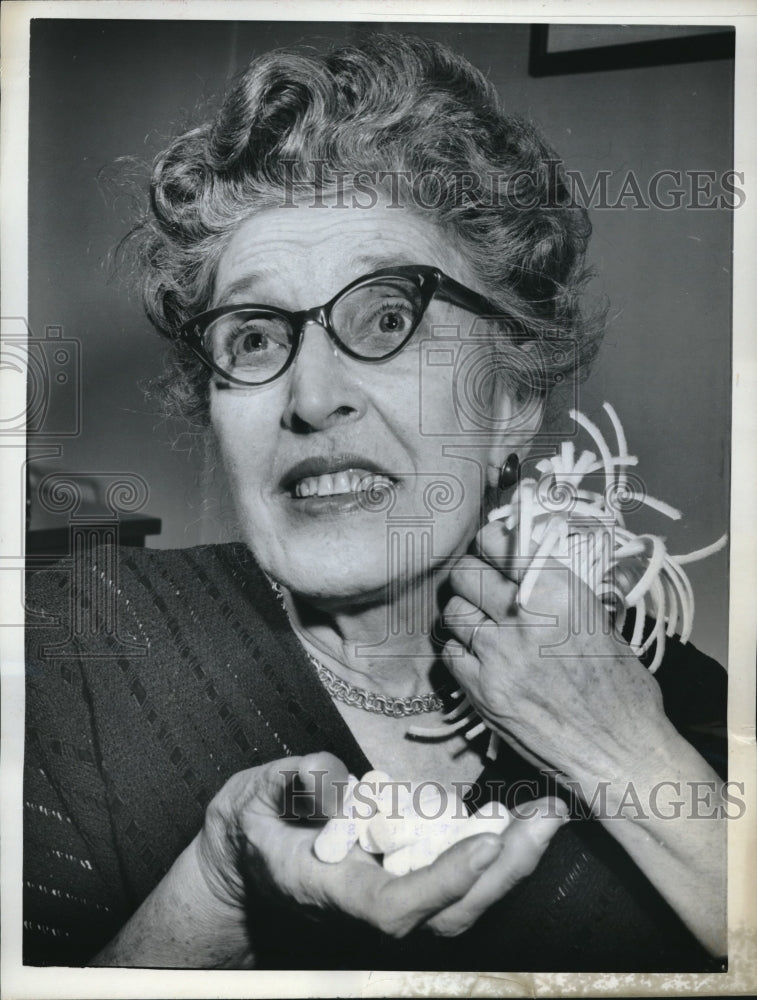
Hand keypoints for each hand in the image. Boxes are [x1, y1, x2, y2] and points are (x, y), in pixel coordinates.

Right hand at [199, 751, 567, 938]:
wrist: (244, 863)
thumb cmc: (252, 824)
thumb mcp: (255, 795)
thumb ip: (295, 785)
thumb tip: (340, 780)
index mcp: (328, 889)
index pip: (392, 905)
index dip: (441, 882)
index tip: (485, 844)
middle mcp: (366, 908)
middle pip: (447, 915)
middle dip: (504, 870)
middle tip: (547, 818)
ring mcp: (390, 901)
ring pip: (462, 903)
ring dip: (511, 861)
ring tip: (548, 815)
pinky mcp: (406, 886)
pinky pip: (459, 882)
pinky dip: (495, 853)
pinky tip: (522, 820)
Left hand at [443, 520, 677, 788]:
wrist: (620, 753)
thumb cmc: (623, 690)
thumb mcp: (602, 624)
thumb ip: (560, 591)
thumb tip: (528, 564)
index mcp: (558, 593)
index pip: (501, 543)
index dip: (492, 540)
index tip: (492, 544)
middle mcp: (523, 618)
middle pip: (466, 573)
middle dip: (471, 574)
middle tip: (481, 583)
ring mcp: (497, 655)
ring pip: (453, 611)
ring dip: (464, 611)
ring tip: (479, 620)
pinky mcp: (481, 690)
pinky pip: (449, 652)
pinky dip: (459, 649)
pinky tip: (477, 654)